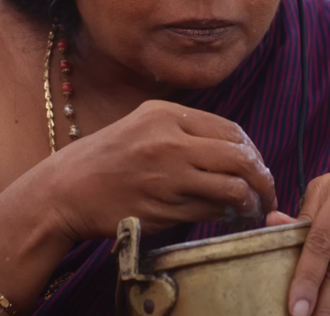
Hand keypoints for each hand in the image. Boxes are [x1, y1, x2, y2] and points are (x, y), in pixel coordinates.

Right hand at [43, 99, 277, 241]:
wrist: (62, 192)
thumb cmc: (102, 163)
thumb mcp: (140, 128)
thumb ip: (182, 133)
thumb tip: (232, 154)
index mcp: (164, 113)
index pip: (230, 129)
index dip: (252, 151)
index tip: (257, 167)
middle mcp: (168, 138)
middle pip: (240, 154)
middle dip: (262, 176)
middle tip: (266, 192)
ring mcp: (167, 172)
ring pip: (232, 184)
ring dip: (250, 199)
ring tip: (251, 209)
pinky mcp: (164, 204)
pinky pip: (211, 209)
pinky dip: (228, 214)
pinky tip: (228, 217)